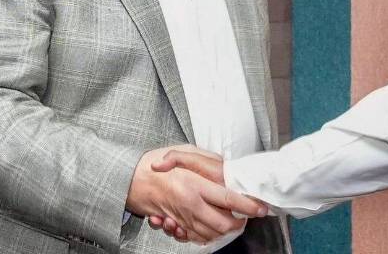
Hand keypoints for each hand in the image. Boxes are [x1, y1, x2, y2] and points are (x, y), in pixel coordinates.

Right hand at [126, 145, 265, 244]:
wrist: (127, 179)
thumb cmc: (153, 162)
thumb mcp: (183, 151)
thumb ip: (207, 160)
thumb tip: (226, 167)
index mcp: (195, 186)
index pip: (229, 199)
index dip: (248, 206)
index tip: (261, 208)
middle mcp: (190, 205)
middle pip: (223, 224)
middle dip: (239, 222)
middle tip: (246, 215)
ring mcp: (181, 218)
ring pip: (211, 233)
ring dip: (224, 229)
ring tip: (232, 219)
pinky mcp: (173, 224)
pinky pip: (195, 236)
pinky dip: (206, 233)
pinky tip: (209, 223)